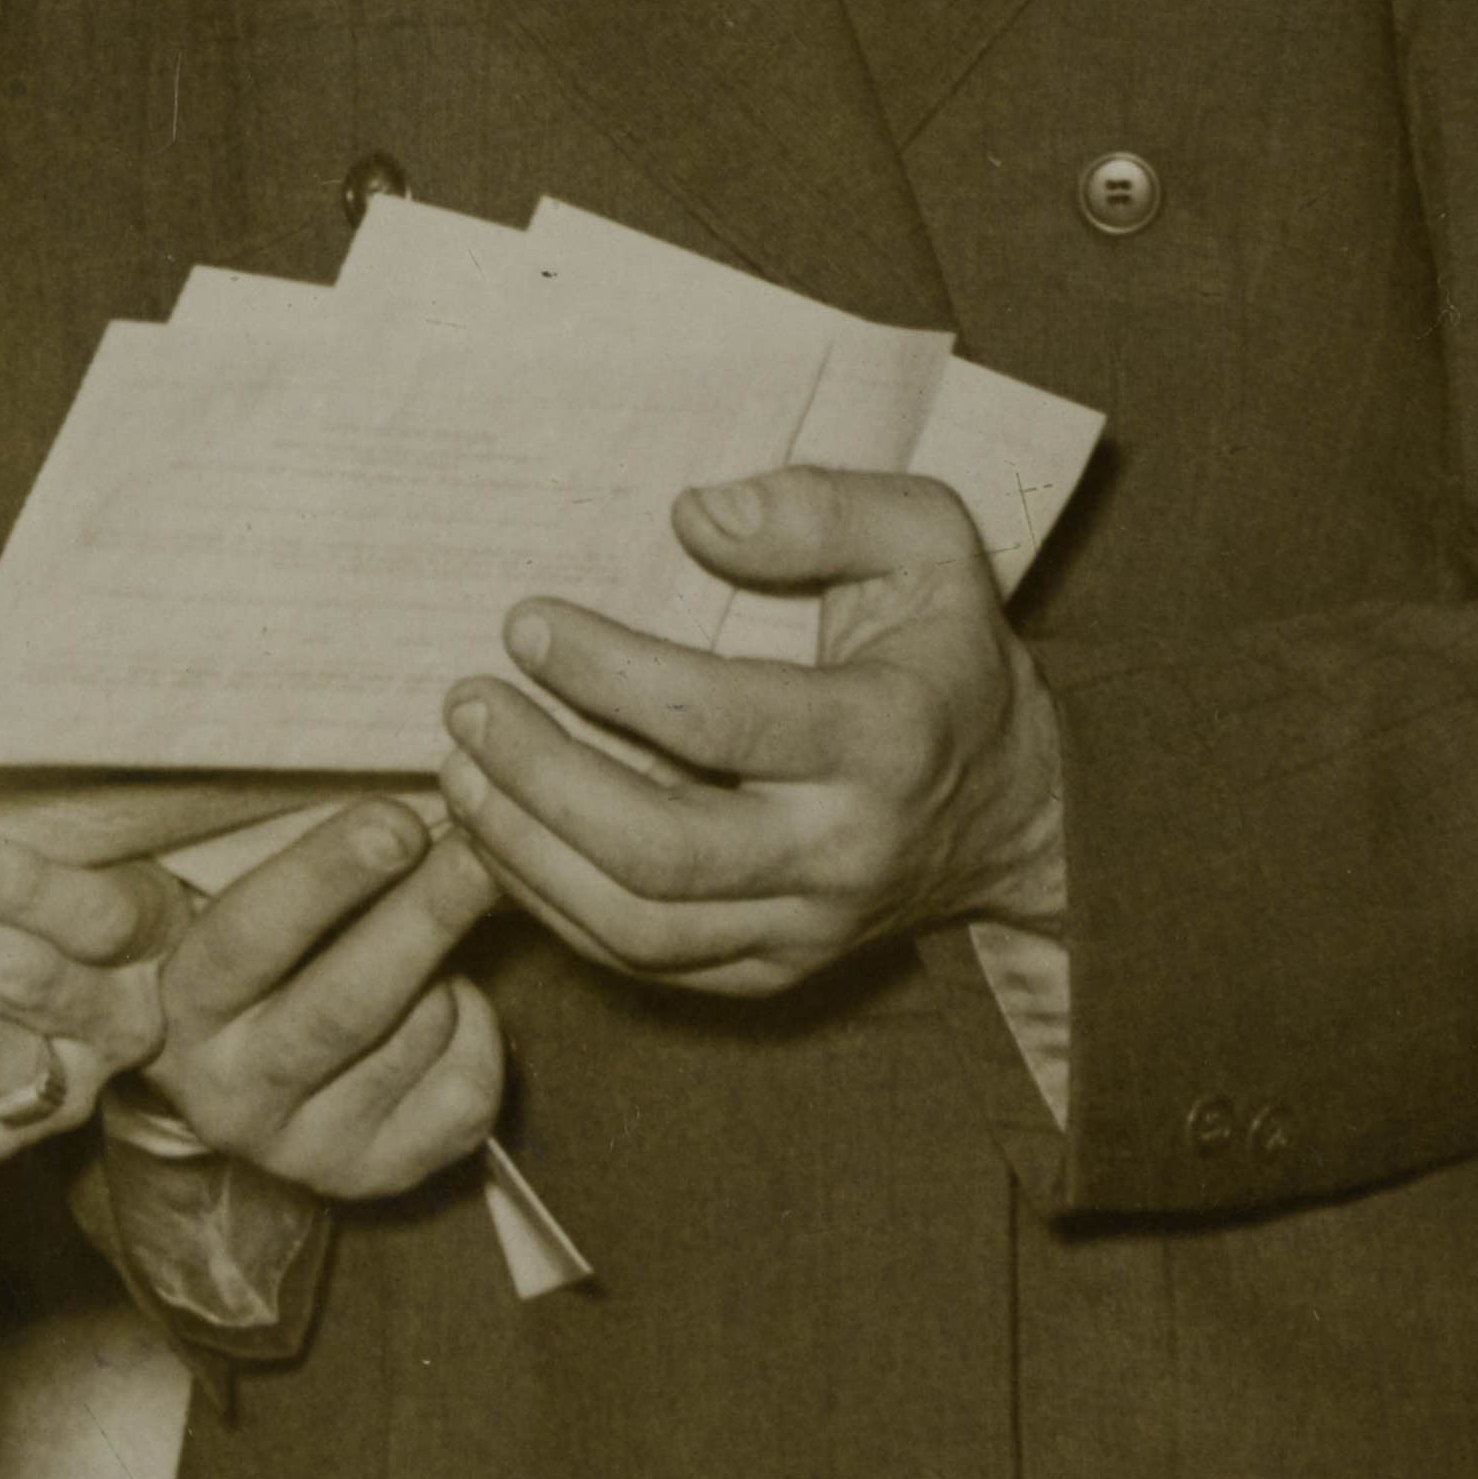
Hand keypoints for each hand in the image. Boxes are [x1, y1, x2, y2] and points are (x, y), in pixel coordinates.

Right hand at [130, 792, 511, 1201]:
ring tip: (435, 926)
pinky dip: (480, 1033)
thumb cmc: (249, 949)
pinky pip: (464, 1096)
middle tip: (483, 850)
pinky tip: (448, 1003)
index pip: (250, 938)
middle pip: (346, 1004)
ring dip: (450, 969)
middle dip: (424, 916)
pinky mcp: (370, 1179)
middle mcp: (227, 1092)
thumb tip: (396, 791)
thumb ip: (261, 854)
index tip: (400, 820)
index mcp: (176, 1007)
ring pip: (417, 1040)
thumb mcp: (221, 902)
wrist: (233, 1080)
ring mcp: (300, 1148)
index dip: (329, 876)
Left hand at [435, 466, 1058, 999]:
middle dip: (541, 779)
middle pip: (661, 848)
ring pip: (638, 927)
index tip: (525, 623)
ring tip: (459, 772)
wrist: (1018, 811)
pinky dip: (553, 907)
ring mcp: (807, 926)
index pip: (721, 719)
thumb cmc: (947, 653)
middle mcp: (845, 848)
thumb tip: (694, 517)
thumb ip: (824, 508)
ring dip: (526, 852)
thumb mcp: (929, 544)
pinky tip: (501, 837)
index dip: (607, 672)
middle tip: (467, 705)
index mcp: (884, 736)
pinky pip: (643, 965)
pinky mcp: (775, 970)